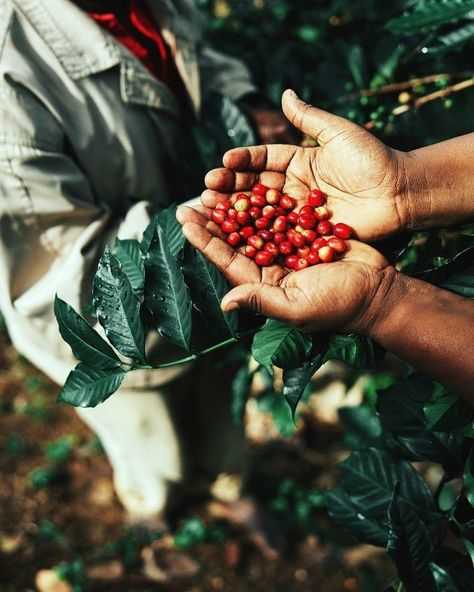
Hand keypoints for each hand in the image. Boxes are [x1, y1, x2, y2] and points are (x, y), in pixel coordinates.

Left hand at [176, 205, 394, 333]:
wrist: (378, 290)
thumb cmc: (339, 305)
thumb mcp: (297, 307)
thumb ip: (261, 301)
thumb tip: (225, 303)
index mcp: (263, 284)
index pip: (227, 260)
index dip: (205, 241)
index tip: (186, 220)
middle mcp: (271, 266)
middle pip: (235, 240)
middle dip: (213, 220)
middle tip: (192, 199)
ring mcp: (288, 249)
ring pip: (254, 224)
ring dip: (235, 206)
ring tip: (215, 186)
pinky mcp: (305, 234)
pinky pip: (280, 214)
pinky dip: (265, 200)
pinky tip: (250, 183)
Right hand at [204, 90, 414, 241]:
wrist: (400, 193)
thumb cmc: (372, 159)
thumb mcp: (339, 133)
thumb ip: (309, 118)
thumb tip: (284, 93)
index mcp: (299, 161)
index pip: (264, 160)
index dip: (243, 161)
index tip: (223, 162)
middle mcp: (295, 187)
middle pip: (256, 188)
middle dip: (230, 188)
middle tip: (206, 190)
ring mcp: (299, 213)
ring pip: (262, 212)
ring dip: (236, 212)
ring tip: (211, 210)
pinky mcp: (307, 234)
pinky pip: (279, 234)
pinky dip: (258, 235)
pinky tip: (236, 236)